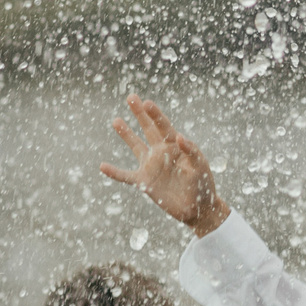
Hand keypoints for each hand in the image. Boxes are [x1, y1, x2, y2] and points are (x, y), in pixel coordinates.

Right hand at [103, 96, 230, 236]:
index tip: (146, 102)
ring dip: (126, 134)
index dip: (155, 114)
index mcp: (176, 146)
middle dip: (140, 113)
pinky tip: (102, 166)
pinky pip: (126, 176)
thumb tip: (179, 137)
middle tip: (131, 97)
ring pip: (136, 146)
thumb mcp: (201, 167)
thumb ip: (192, 151)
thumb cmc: (203, 185)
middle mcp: (161, 152)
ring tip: (116, 120)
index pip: (164, 126)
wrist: (198, 209)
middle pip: (148, 129)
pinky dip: (114, 172)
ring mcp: (151, 166)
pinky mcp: (145, 182)